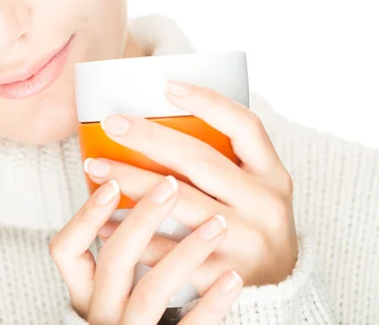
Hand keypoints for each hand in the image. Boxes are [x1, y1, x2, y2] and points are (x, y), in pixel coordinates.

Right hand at [49, 174, 243, 323]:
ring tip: (219, 224)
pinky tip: (232, 277)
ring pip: (151, 291)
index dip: (86, 215)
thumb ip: (123, 246)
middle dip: (143, 217)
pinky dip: (211, 302)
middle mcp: (102, 312)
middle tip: (171, 185)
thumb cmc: (136, 307)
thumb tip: (140, 184)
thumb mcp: (117, 282)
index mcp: (86, 289)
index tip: (112, 183)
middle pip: (114, 260)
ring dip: (186, 252)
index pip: (66, 249)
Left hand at [85, 81, 297, 293]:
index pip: (245, 126)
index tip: (168, 86)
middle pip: (202, 162)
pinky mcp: (224, 275)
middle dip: (151, 138)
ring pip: (182, 203)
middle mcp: (265, 204)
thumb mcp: (256, 187)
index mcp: (272, 174)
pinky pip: (171, 252)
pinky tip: (104, 223)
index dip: (208, 102)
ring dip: (134, 183)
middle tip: (113, 123)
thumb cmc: (254, 223)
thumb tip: (161, 120)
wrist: (281, 292)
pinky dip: (135, 235)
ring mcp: (248, 241)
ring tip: (98, 167)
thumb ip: (225, 160)